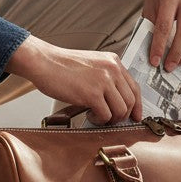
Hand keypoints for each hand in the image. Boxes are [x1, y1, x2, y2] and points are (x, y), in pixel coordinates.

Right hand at [6, 35, 141, 124]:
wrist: (44, 62)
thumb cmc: (62, 65)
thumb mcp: (91, 64)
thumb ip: (106, 77)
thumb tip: (115, 99)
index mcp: (113, 62)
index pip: (134, 87)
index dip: (137, 105)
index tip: (135, 115)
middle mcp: (111, 70)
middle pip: (130, 101)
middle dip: (123, 115)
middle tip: (111, 119)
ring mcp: (103, 81)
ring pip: (121, 110)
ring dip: (111, 119)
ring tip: (98, 117)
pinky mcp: (92, 93)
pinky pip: (105, 115)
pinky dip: (99, 120)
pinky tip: (90, 115)